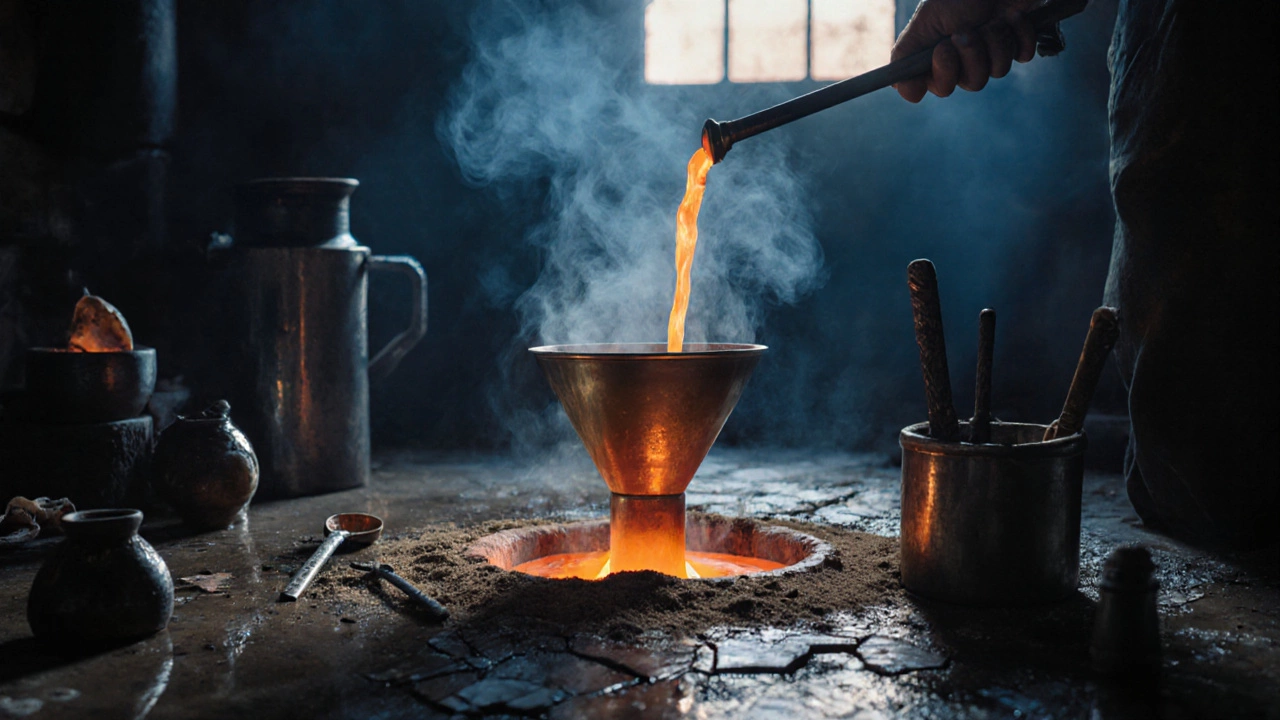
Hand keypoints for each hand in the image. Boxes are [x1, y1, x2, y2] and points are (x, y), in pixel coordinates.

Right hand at [891, 0, 1039, 102]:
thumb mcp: (924, 21)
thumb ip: (905, 53)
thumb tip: (899, 88)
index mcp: (939, 59)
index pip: (941, 88)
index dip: (944, 74)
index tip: (942, 50)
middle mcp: (965, 62)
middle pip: (973, 83)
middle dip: (972, 54)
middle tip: (967, 30)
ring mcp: (992, 55)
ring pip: (998, 70)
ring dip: (995, 39)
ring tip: (991, 19)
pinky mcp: (1017, 45)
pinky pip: (1022, 54)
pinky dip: (1019, 32)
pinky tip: (1010, 16)